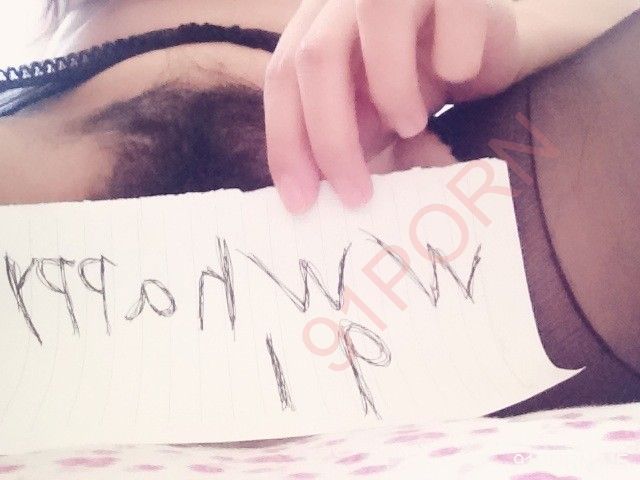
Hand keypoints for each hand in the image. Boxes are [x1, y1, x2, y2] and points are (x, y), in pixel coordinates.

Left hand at [264, 0, 520, 212]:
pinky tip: (460, 76)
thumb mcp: (372, 117)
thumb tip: (314, 186)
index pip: (283, 76)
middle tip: (355, 194)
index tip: (301, 201)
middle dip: (331, 137)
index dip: (286, 141)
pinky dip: (456, 59)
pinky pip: (455, 16)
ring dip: (393, 91)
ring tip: (413, 125)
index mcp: (318, 21)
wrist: (484, 43)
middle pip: (317, 56)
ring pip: (376, 18)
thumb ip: (343, 137)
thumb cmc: (419, 79)